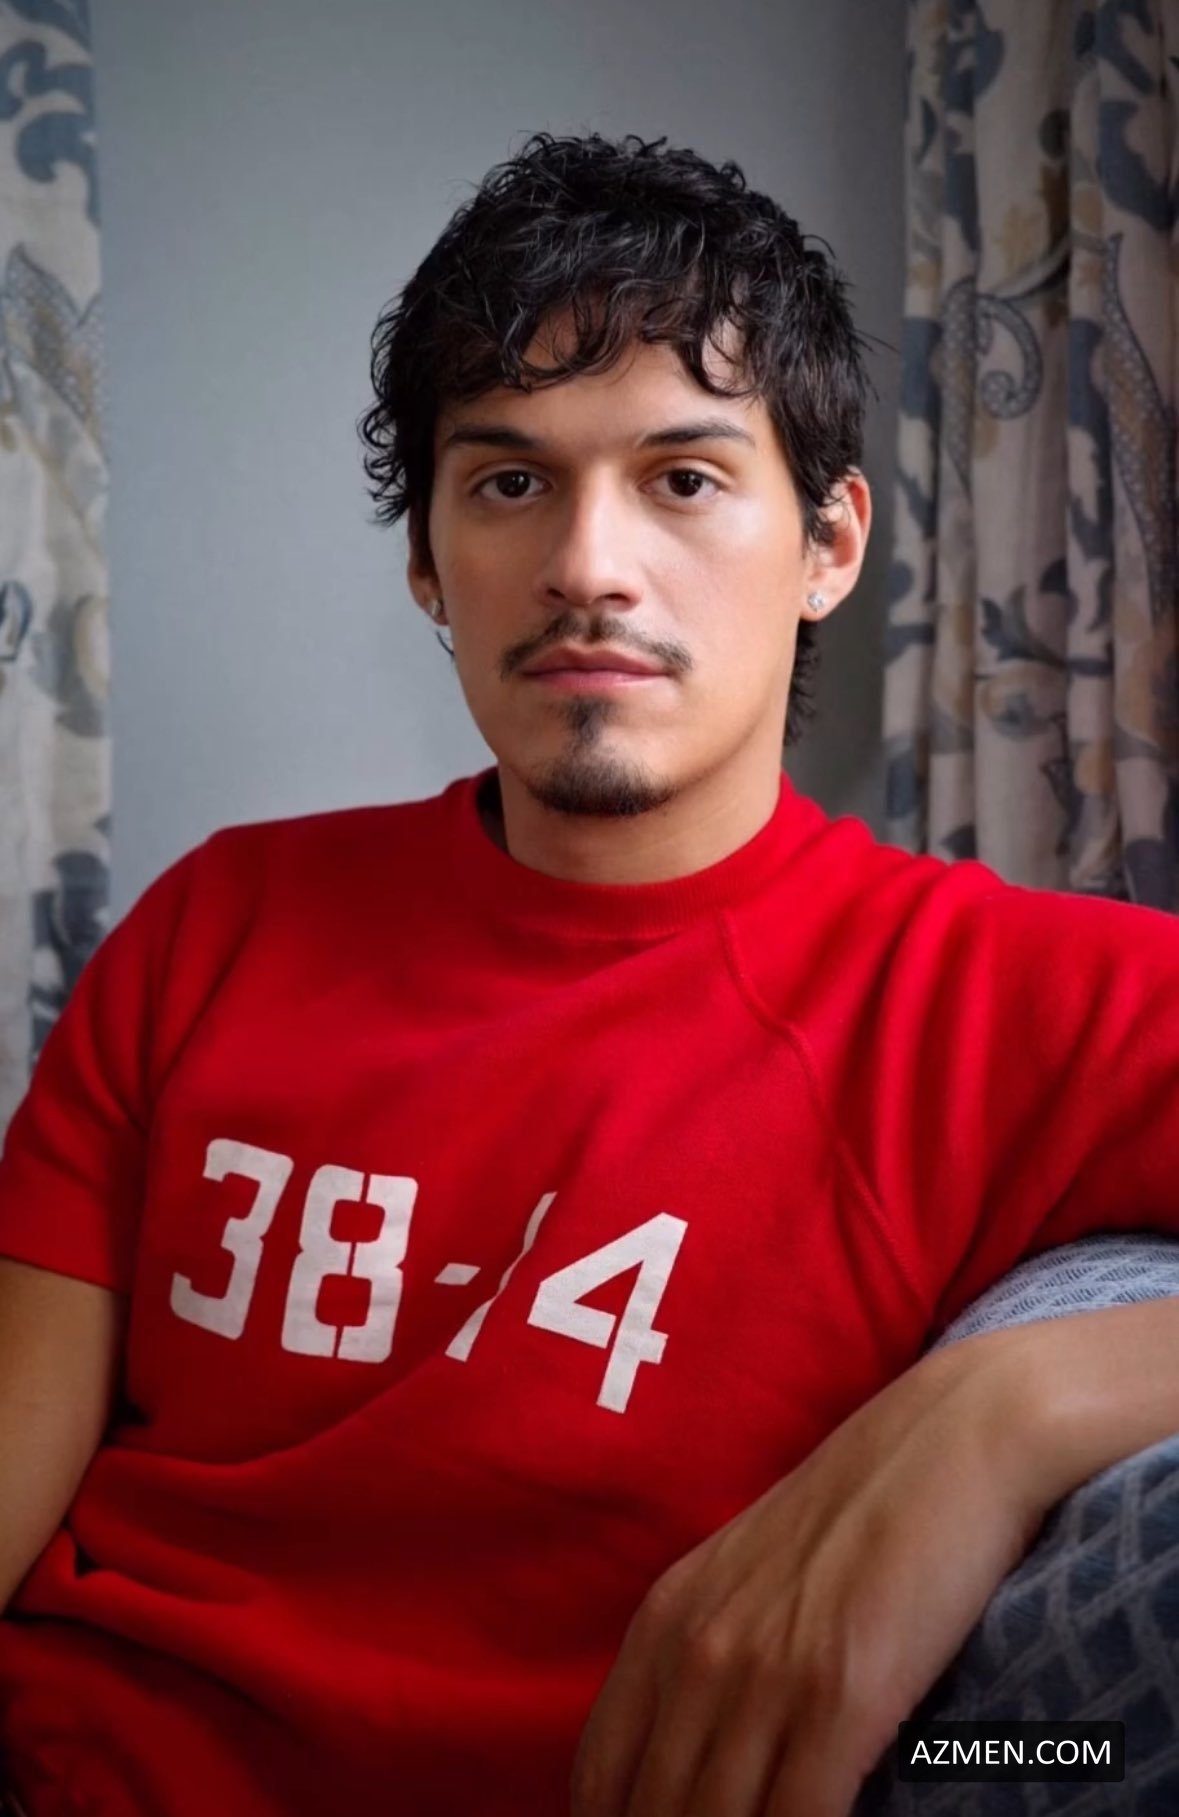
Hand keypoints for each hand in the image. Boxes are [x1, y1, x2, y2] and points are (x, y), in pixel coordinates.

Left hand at [569, 1332, 1045, 1816]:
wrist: (949, 1444)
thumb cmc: (859, 1516)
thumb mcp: (748, 1578)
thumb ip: (705, 1659)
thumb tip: (687, 1757)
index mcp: (664, 1623)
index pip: (598, 1779)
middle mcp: (697, 1651)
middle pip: (651, 1814)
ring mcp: (766, 1674)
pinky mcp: (841, 1694)